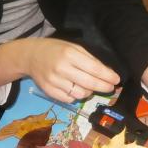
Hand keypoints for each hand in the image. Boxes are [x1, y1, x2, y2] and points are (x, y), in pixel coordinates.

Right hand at [0, 38, 119, 102]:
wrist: (31, 56)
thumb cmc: (56, 50)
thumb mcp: (73, 48)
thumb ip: (90, 60)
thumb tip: (108, 73)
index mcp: (69, 55)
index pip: (94, 69)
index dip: (108, 76)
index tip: (116, 80)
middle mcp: (62, 69)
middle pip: (89, 84)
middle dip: (103, 87)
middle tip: (110, 87)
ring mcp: (54, 82)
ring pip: (80, 94)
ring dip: (89, 92)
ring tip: (90, 86)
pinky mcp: (49, 91)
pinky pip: (70, 99)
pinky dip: (76, 96)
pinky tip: (76, 88)